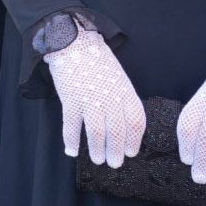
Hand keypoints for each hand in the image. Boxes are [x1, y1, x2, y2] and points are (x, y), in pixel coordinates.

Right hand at [43, 29, 145, 167]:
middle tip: (114, 163)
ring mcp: (89, 99)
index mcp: (124, 91)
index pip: (135, 121)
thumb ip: (122, 97)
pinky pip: (71, 126)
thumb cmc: (96, 59)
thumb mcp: (118, 76)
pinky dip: (71, 140)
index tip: (131, 152)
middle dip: (116, 151)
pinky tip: (72, 150)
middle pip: (117, 131)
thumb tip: (123, 123)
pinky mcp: (70, 100)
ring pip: (97, 132)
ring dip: (97, 149)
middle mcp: (109, 97)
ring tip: (97, 160)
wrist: (73, 41)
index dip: (133, 139)